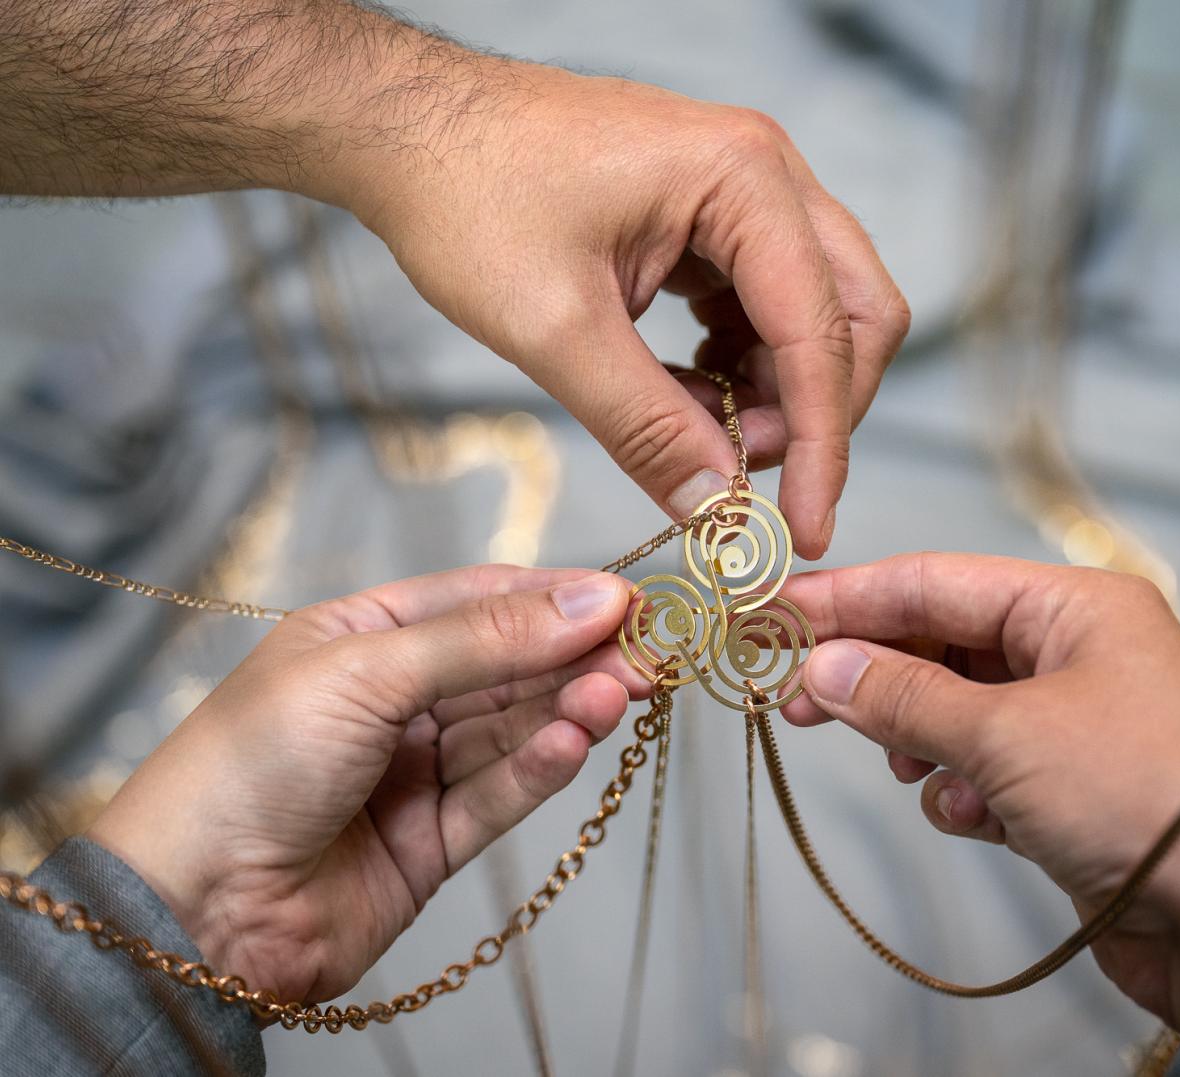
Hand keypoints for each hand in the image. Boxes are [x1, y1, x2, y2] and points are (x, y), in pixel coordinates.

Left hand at [87, 565, 650, 1001]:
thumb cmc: (247, 767)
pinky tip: (576, 743)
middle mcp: (392, 701)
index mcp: (362, 639)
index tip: (626, 600)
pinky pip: (499, 794)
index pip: (478, 601)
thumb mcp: (366, 673)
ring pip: (512, 731)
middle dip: (575, 658)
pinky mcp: (431, 843)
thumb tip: (591, 596)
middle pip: (507, 669)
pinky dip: (541, 769)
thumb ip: (485, 640)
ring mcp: (412, 773)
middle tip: (646, 654)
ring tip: (619, 695)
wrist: (192, 913)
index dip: (553, 598)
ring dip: (567, 711)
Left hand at [326, 54, 908, 558]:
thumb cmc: (468, 197)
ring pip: (813, 315)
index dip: (823, 443)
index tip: (807, 529)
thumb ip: (647, 426)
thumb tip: (719, 507)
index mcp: (743, 180)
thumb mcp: (556, 329)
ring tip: (699, 438)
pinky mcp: (711, 216)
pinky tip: (683, 397)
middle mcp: (765, 173)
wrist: (410, 132)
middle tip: (750, 477)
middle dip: (818, 409)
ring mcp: (741, 191)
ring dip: (776, 392)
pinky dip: (740, 366)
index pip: (823, 331)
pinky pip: (762, 306)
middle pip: (854, 314)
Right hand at [780, 554, 1179, 1029]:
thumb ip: (903, 695)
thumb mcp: (1004, 733)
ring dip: (926, 745)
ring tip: (916, 771)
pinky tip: (981, 818)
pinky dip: (967, 794)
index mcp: (1073, 606)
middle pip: (942, 646)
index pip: (933, 582)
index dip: (846, 599)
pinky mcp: (1068, 791)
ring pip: (956, 714)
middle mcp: (1075, 653)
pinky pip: (984, 772)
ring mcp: (1073, 723)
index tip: (773, 615)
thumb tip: (822, 664)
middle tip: (797, 701)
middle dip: (877, 679)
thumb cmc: (1143, 796)